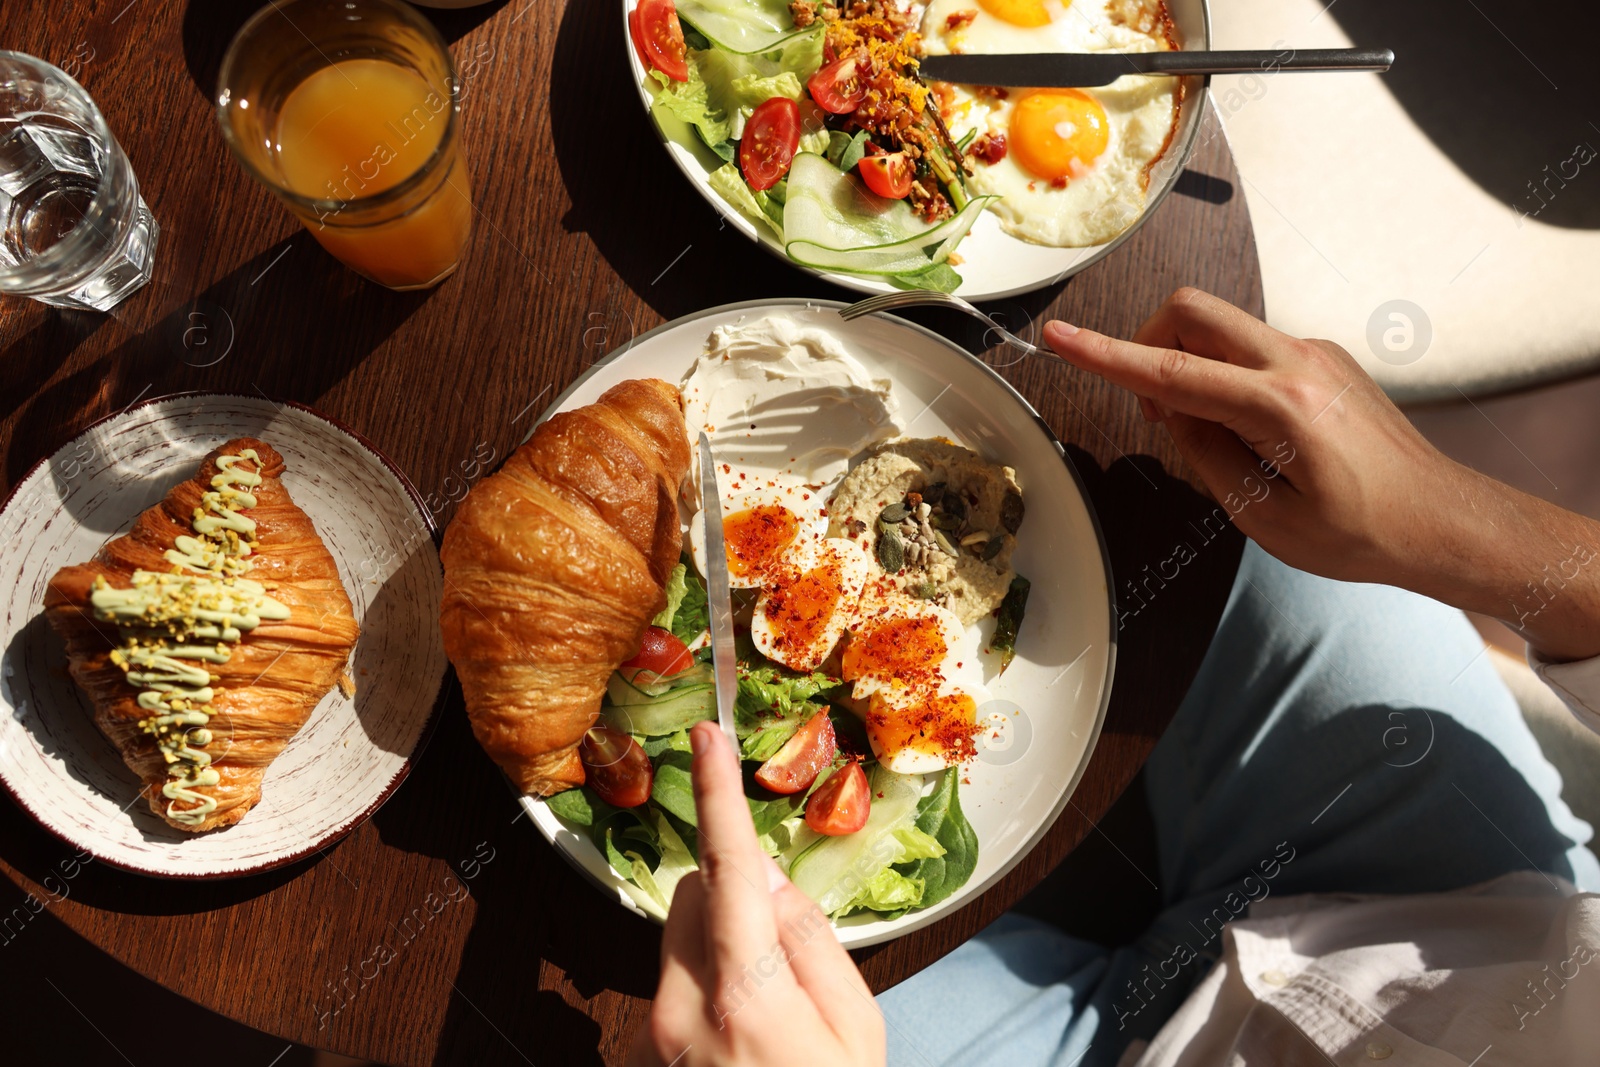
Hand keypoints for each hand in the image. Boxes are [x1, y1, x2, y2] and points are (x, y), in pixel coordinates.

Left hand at [627, 721, 885, 1066]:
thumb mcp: (857, 1027)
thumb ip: (808, 940)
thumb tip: (765, 877)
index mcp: (746, 996)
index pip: (727, 871)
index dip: (717, 796)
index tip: (704, 735)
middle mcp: (683, 1010)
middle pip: (693, 898)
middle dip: (733, 896)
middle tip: (789, 952)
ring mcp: (658, 1035)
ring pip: (680, 937)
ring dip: (719, 940)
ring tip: (772, 1010)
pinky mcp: (650, 1050)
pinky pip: (676, 980)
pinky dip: (709, 979)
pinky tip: (747, 1036)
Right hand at [1043, 288, 1599, 661]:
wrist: (1441, 522)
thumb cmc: (1358, 534)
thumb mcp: (1262, 515)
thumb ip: (1205, 453)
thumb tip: (1170, 408)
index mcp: (1279, 408)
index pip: (1170, 372)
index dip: (1105, 355)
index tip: (1059, 336)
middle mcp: (1298, 363)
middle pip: (1192, 312)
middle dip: (1149, 344)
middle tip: (1154, 408)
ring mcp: (1314, 353)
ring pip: (1219, 327)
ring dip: (1189, 365)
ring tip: (1209, 436)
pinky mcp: (1322, 359)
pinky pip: (1248, 347)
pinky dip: (1223, 376)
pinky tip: (1246, 434)